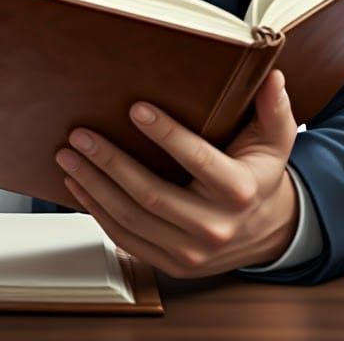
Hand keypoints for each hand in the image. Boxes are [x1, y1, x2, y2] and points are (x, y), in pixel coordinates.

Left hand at [54, 69, 299, 277]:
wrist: (268, 231)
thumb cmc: (259, 175)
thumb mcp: (275, 139)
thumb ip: (274, 108)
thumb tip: (270, 77)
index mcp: (239, 191)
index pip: (197, 160)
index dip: (165, 134)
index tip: (135, 109)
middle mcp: (215, 227)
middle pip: (151, 195)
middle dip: (110, 162)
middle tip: (80, 134)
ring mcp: (191, 253)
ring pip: (131, 220)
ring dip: (94, 186)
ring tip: (69, 156)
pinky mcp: (172, 265)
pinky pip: (127, 239)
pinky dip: (97, 211)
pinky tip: (79, 185)